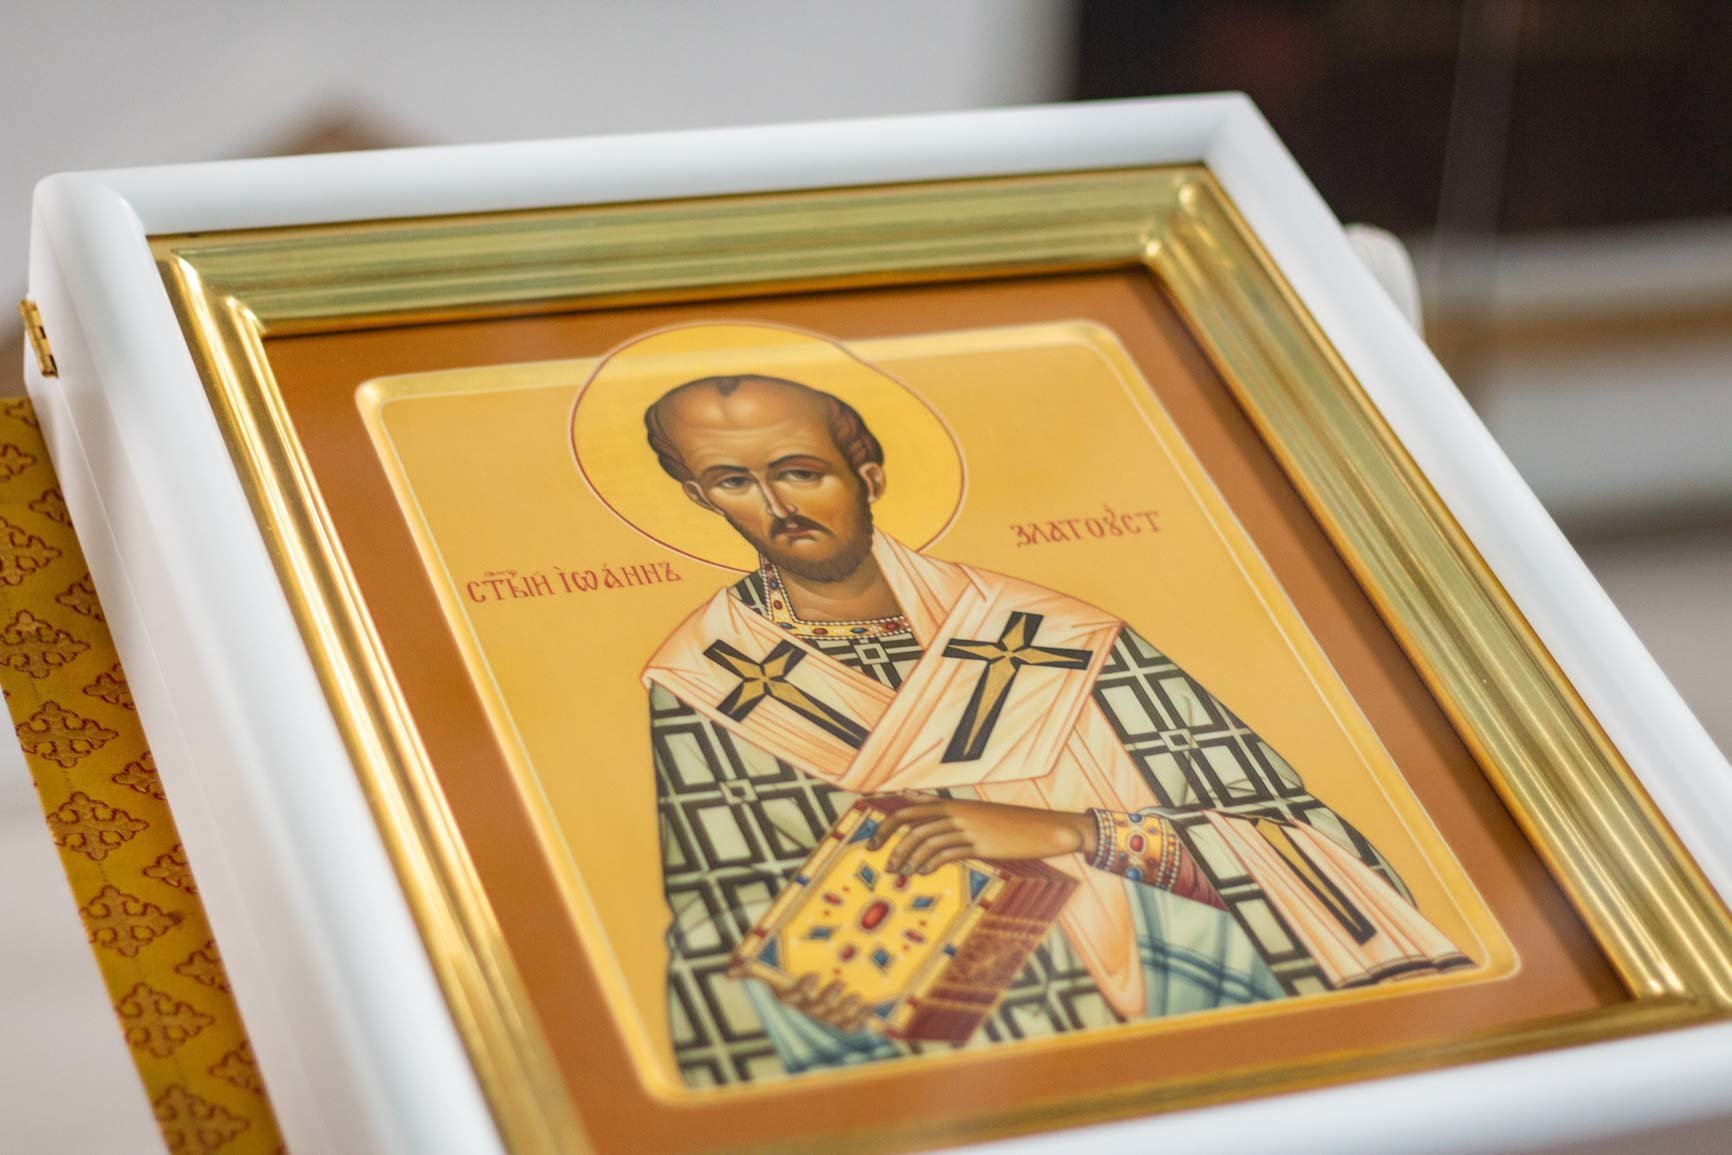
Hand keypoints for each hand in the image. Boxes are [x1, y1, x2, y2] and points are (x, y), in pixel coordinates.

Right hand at [736, 964, 870, 1032]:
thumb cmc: (794, 957)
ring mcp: (824, 1013)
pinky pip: (849, 1026)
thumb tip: (729, 973)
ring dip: (845, 1012)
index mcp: (787, 992)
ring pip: (833, 1020)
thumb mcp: (778, 953)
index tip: (814, 975)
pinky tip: (869, 1007)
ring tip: (857, 998)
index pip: (790, 998)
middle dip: (827, 999)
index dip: (802, 990)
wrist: (819, 962)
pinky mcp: (842, 1017)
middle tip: (839, 984)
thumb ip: (754, 964)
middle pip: (814, 1010)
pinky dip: (859, 1020)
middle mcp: (805, 1006)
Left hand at [868, 793, 1096, 874]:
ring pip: (927, 840)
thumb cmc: (1008, 824)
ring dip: (909, 858)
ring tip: (900, 873)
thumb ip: (945, 811)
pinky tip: (923, 873)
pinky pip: (948, 852)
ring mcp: (968, 828)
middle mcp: (957, 812)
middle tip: (882, 863)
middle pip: (912, 823)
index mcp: (953, 804)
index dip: (887, 825)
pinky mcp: (980, 844)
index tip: (872, 843)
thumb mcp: (975, 814)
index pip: (910, 810)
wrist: (1044, 828)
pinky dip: (930, 863)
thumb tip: (914, 805)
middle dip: (891, 842)